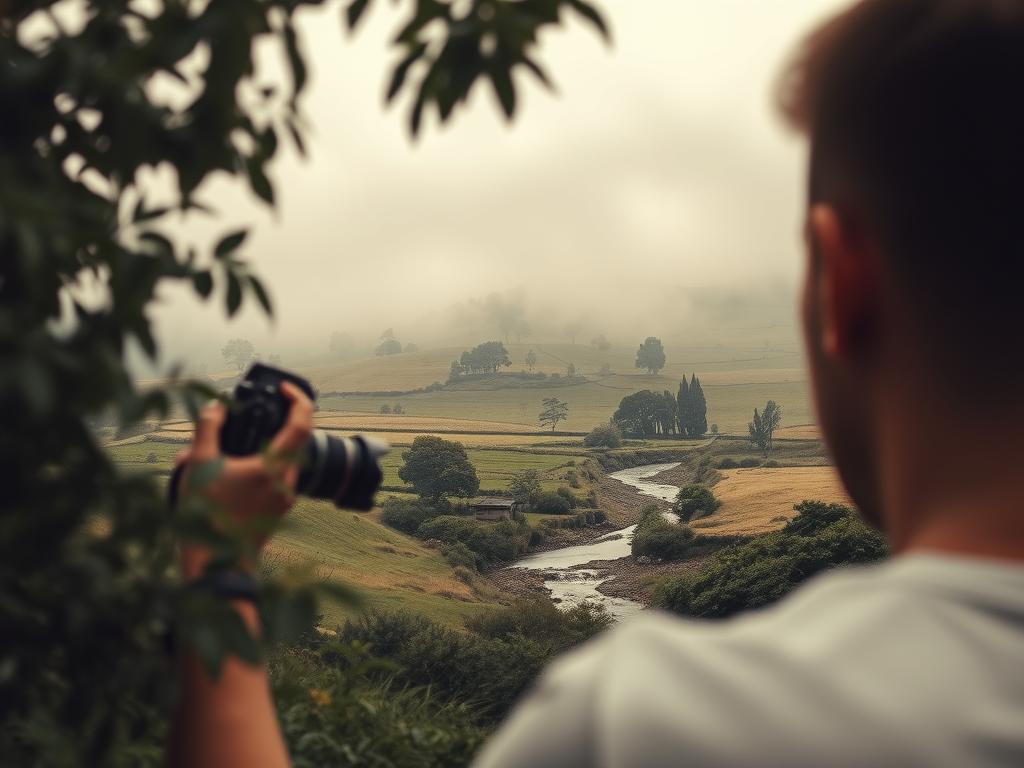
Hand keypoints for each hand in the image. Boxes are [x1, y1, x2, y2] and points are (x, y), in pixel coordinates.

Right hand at [177, 381, 313, 577]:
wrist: (215, 567)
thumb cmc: (207, 516)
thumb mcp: (199, 464)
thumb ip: (207, 428)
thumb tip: (216, 407)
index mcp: (277, 466)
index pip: (303, 422)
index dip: (298, 399)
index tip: (283, 387)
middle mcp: (288, 482)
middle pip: (289, 440)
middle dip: (264, 425)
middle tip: (238, 419)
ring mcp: (284, 499)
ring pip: (276, 462)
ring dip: (251, 451)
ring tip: (211, 454)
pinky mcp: (275, 512)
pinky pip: (269, 480)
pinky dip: (250, 471)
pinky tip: (217, 476)